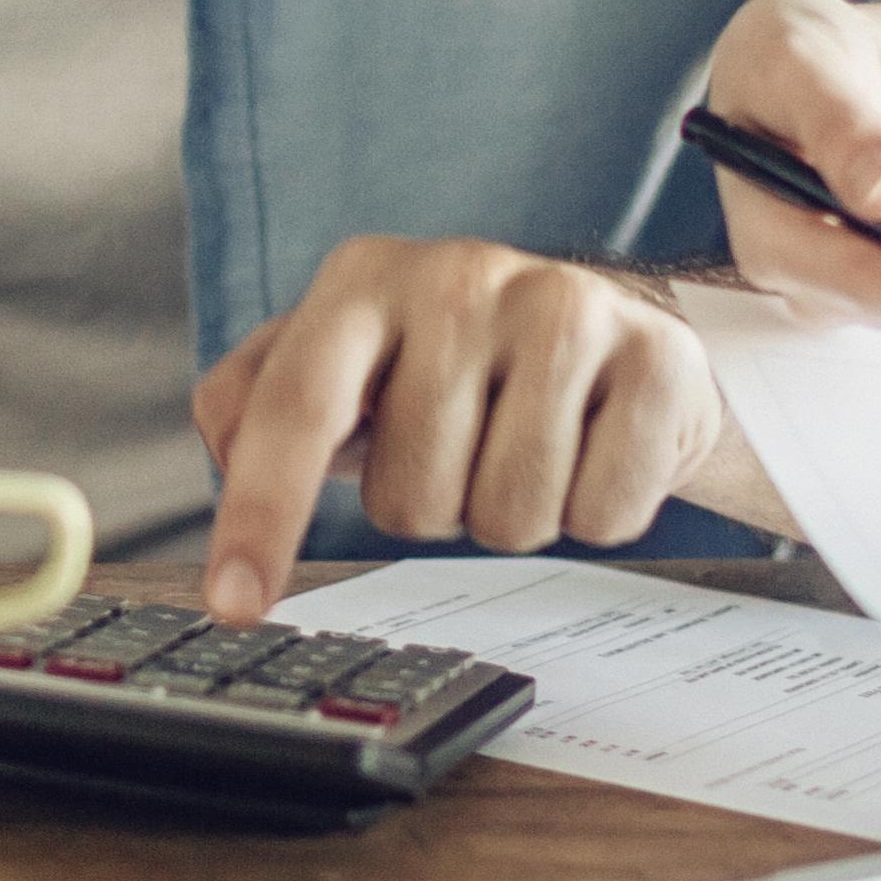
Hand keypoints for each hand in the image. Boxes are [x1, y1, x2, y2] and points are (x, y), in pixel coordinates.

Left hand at [195, 242, 727, 623]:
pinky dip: (595, 513)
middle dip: (434, 506)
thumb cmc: (460, 364)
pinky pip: (601, 516)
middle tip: (463, 451)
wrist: (619, 333)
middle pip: (410, 497)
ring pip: (508, 516)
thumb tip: (225, 450)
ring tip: (528, 448)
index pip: (296, 406)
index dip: (259, 513)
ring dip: (512, 514)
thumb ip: (258, 400)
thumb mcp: (351, 362)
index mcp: (365, 281)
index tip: (236, 603)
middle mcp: (460, 276)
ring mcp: (565, 309)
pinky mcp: (655, 359)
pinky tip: (594, 450)